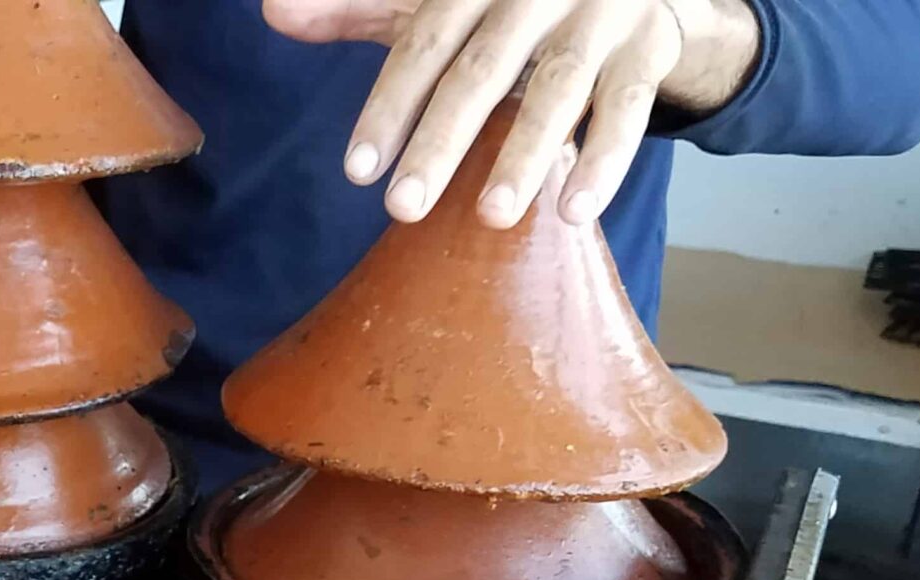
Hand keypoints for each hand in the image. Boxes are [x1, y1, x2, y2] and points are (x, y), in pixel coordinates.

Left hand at [262, 0, 759, 226]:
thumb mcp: (434, 1)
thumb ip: (358, 9)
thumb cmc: (504, 3)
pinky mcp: (646, 52)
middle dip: (442, 140)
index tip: (357, 172)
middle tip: (403, 208)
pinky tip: (574, 211)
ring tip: (491, 217)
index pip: (424, 43)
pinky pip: (628, 108)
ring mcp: (598, 18)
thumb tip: (273, 10)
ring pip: (559, 87)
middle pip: (482, 70)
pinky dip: (605, 160)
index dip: (389, 105)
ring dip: (525, 154)